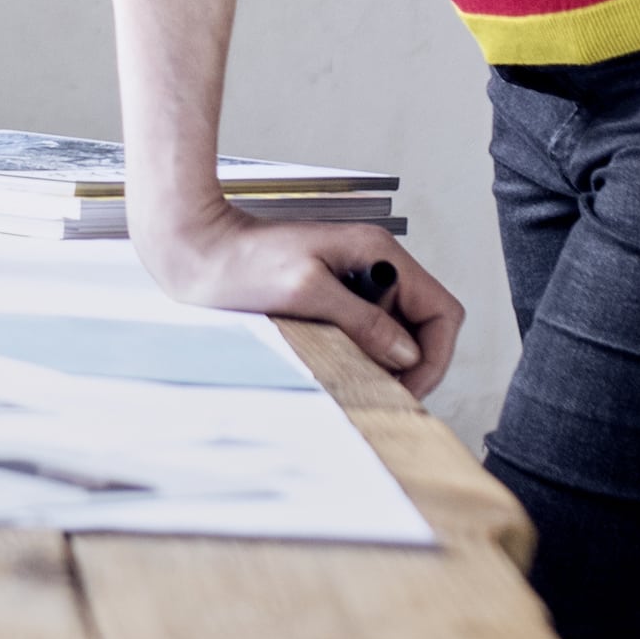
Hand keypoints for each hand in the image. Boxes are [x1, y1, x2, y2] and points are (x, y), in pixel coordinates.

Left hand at [136, 208, 464, 399]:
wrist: (197, 248)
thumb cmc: (241, 261)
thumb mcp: (306, 292)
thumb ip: (362, 321)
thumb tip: (406, 353)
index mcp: (377, 253)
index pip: (442, 311)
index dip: (434, 356)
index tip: (408, 385)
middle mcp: (373, 263)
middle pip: (423, 325)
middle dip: (409, 362)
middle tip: (379, 389)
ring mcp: (354, 277)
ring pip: (394, 331)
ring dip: (382, 358)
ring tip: (351, 373)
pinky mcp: (333, 291)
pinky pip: (365, 328)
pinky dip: (359, 350)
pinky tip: (333, 357)